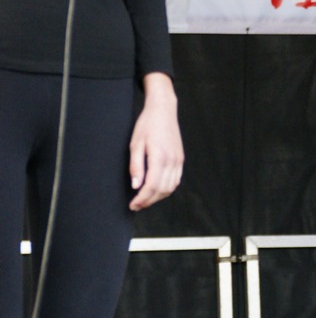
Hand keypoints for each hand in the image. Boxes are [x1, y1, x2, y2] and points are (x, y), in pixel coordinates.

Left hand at [128, 73, 183, 210]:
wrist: (163, 111)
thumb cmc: (147, 125)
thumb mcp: (135, 144)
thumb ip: (136, 166)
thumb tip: (136, 186)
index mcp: (159, 157)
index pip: (151, 186)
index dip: (142, 199)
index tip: (133, 205)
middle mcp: (172, 161)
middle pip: (162, 190)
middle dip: (149, 201)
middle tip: (136, 206)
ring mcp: (178, 160)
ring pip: (170, 187)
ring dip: (158, 197)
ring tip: (145, 200)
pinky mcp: (180, 159)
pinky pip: (176, 180)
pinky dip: (167, 189)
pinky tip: (157, 190)